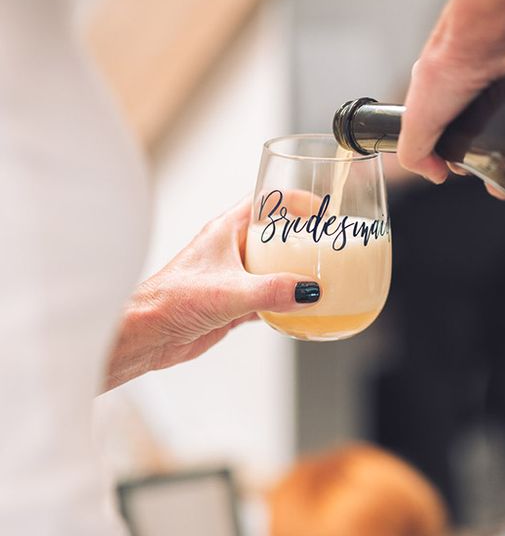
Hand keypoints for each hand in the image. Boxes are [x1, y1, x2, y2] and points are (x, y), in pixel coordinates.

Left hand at [103, 197, 320, 391]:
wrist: (146, 335)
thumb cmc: (169, 300)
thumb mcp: (229, 292)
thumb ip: (271, 290)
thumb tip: (308, 291)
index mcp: (226, 230)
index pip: (265, 201)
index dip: (294, 201)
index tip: (320, 210)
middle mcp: (230, 250)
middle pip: (274, 236)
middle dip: (301, 239)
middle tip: (327, 246)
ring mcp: (232, 277)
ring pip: (272, 268)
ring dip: (295, 273)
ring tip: (322, 276)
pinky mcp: (232, 303)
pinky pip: (268, 298)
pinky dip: (285, 302)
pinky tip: (300, 309)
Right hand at [400, 33, 504, 185]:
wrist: (494, 34)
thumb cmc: (453, 64)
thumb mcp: (416, 120)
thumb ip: (413, 152)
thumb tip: (433, 174)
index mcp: (438, 98)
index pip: (442, 139)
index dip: (449, 160)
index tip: (457, 171)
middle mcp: (468, 92)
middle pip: (475, 138)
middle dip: (481, 161)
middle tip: (487, 169)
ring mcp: (498, 87)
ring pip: (504, 131)